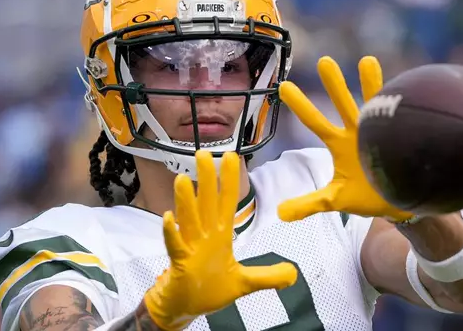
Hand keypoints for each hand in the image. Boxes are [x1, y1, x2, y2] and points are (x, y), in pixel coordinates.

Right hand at [144, 151, 297, 329]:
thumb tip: (294, 274)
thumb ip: (269, 276)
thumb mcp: (245, 282)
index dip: (229, 180)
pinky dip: (172, 233)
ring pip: (189, 220)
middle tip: (203, 153)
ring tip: (183, 179)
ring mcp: (191, 248)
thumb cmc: (211, 289)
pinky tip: (168, 218)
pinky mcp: (180, 263)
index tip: (231, 156)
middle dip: (206, 179)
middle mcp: (205, 236)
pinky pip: (175, 245)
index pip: (226, 202)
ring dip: (186, 200)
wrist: (187, 308)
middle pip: (206, 203)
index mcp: (220, 235)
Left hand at [278, 56, 414, 222]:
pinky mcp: (400, 138)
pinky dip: (402, 105)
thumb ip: (308, 204)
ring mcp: (380, 133)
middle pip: (343, 104)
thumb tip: (279, 214)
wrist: (400, 204)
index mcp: (339, 143)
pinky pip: (401, 119)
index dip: (301, 105)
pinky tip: (405, 89)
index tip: (283, 87)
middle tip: (324, 61)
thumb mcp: (335, 200)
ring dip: (371, 84)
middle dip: (335, 84)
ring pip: (373, 104)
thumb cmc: (367, 197)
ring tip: (367, 60)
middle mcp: (357, 132)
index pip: (316, 121)